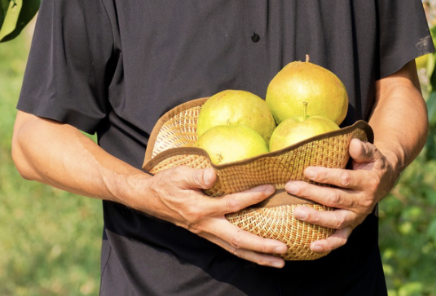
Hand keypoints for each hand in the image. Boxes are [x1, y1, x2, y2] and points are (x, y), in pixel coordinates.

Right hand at [133, 165, 287, 266]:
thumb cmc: (167, 184)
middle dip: (262, 245)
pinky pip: (231, 247)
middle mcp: (206, 225)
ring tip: (280, 261)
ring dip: (259, 256)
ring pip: (236, 249)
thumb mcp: (178, 174)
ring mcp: (207, 233)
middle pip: (238, 239)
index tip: (270, 190)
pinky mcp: (209, 234)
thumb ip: (196, 175)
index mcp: (200, 208)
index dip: (251, 198)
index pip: (231, 204)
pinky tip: (261, 256)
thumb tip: (213, 174)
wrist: (151, 199)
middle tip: (283, 248)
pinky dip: (248, 254)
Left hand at [283, 138, 399, 255]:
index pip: (345, 179)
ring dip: (316, 218)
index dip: (326, 175)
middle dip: (312, 193)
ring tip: (296, 212)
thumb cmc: (370, 163)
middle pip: (336, 199)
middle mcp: (363, 201)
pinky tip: (312, 246)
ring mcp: (357, 216)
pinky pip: (341, 238)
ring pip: (336, 220)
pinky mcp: (352, 226)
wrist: (383, 179)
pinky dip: (328, 244)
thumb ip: (363, 149)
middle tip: (291, 187)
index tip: (307, 170)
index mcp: (368, 182)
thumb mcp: (372, 152)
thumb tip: (353, 144)